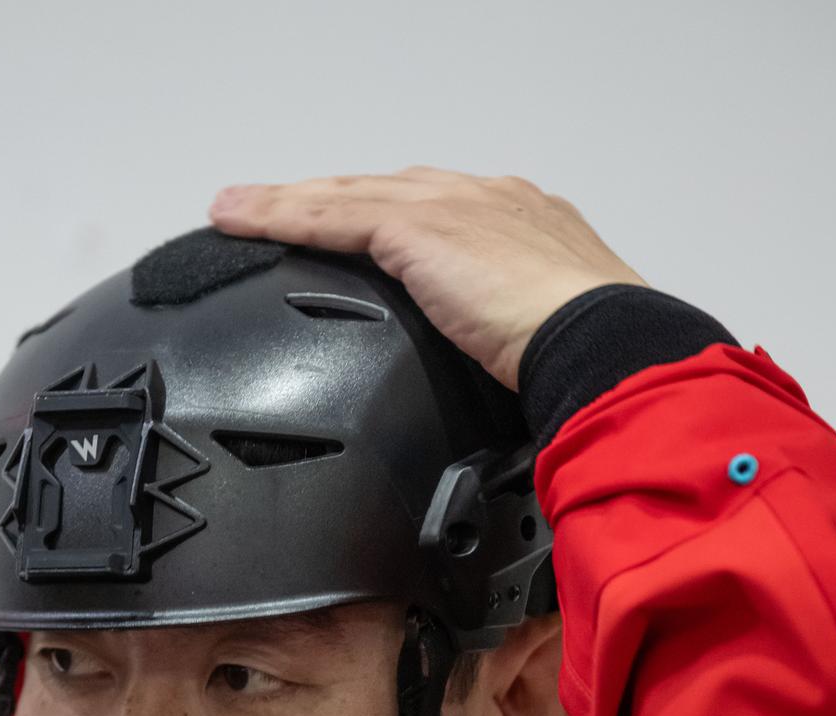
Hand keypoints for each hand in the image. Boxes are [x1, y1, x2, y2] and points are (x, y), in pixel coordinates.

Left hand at [208, 167, 648, 392]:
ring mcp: (452, 209)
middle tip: (273, 213)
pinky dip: (284, 215)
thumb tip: (496, 401)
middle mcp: (484, 202)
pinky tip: (243, 219)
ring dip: (288, 202)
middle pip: (384, 193)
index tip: (350, 238)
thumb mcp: (539, 350)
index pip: (435, 214)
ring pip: (349, 196)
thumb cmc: (587, 359)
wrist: (599, 343)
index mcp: (520, 227)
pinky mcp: (421, 228)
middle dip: (327, 202)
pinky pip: (335, 216)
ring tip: (236, 210)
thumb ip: (506, 353)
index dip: (383, 222)